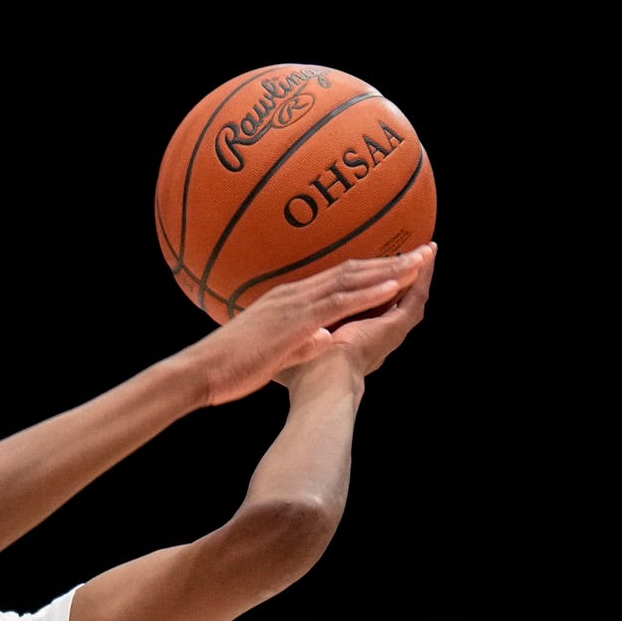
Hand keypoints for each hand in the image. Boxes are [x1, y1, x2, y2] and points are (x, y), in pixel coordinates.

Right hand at [181, 250, 429, 404]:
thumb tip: (318, 341)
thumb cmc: (226, 368)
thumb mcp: (269, 352)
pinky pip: (341, 301)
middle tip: (423, 249)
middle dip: (390, 259)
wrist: (198, 371)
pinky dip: (370, 290)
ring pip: (351, 278)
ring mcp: (295, 304)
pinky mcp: (296, 320)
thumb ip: (296, 343)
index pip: (336, 279)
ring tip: (421, 260)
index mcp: (286, 301)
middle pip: (351, 269)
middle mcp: (293, 293)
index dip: (370, 269)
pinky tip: (395, 284)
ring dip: (390, 268)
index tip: (398, 262)